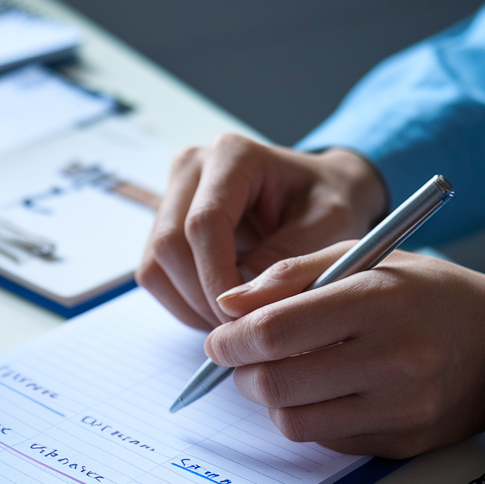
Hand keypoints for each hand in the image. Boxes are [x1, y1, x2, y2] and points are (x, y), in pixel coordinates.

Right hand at [137, 135, 386, 329]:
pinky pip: (155, 275)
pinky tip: (218, 310)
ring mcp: (171, 195)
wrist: (320, 192)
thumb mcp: (329, 223)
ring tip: (233, 321)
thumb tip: (239, 299)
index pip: (203, 223)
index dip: (217, 278)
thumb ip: (287, 258)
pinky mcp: (163, 225)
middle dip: (201, 297)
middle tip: (241, 328)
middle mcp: (191, 168)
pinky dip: (183, 304)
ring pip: (154, 265)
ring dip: (189, 305)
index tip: (244, 319)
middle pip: (169, 245)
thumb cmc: (328, 201)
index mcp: (232, 155)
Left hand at [205, 244, 484, 457]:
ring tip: (280, 374)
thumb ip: (292, 274)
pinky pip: (326, 441)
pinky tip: (323, 392)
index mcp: (378, 301)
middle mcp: (393, 358)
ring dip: (271, 400)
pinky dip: (309, 418)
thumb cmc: (430, 294)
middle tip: (241, 359)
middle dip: (242, 373)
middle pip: (275, 383)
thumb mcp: (367, 258)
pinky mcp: (402, 443)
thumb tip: (228, 305)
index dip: (230, 339)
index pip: (274, 331)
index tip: (219, 338)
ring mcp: (400, 408)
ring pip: (293, 421)